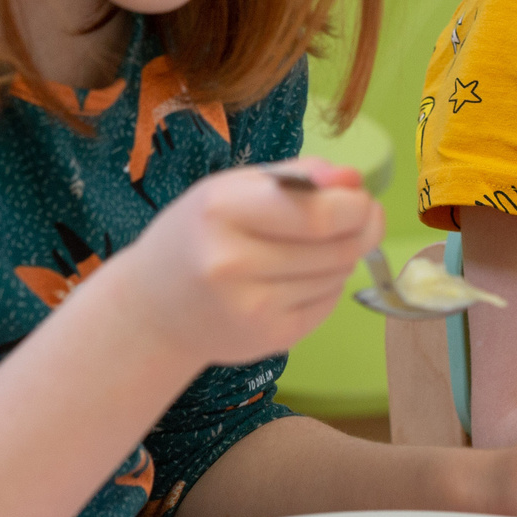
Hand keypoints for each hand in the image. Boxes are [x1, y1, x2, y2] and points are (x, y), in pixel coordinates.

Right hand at [107, 159, 382, 365]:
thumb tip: (353, 178)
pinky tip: (297, 280)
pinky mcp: (267, 339)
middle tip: (363, 220)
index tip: (363, 200)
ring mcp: (249, 307)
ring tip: (312, 249)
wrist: (153, 310)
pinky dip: (327, 288)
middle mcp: (232, 262)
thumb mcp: (233, 189)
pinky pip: (327, 305)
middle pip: (337, 248)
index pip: (318, 215)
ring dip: (343, 258)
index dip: (355, 207)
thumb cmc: (199, 235)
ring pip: (337, 276)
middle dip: (362, 230)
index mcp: (222, 210)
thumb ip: (297, 177)